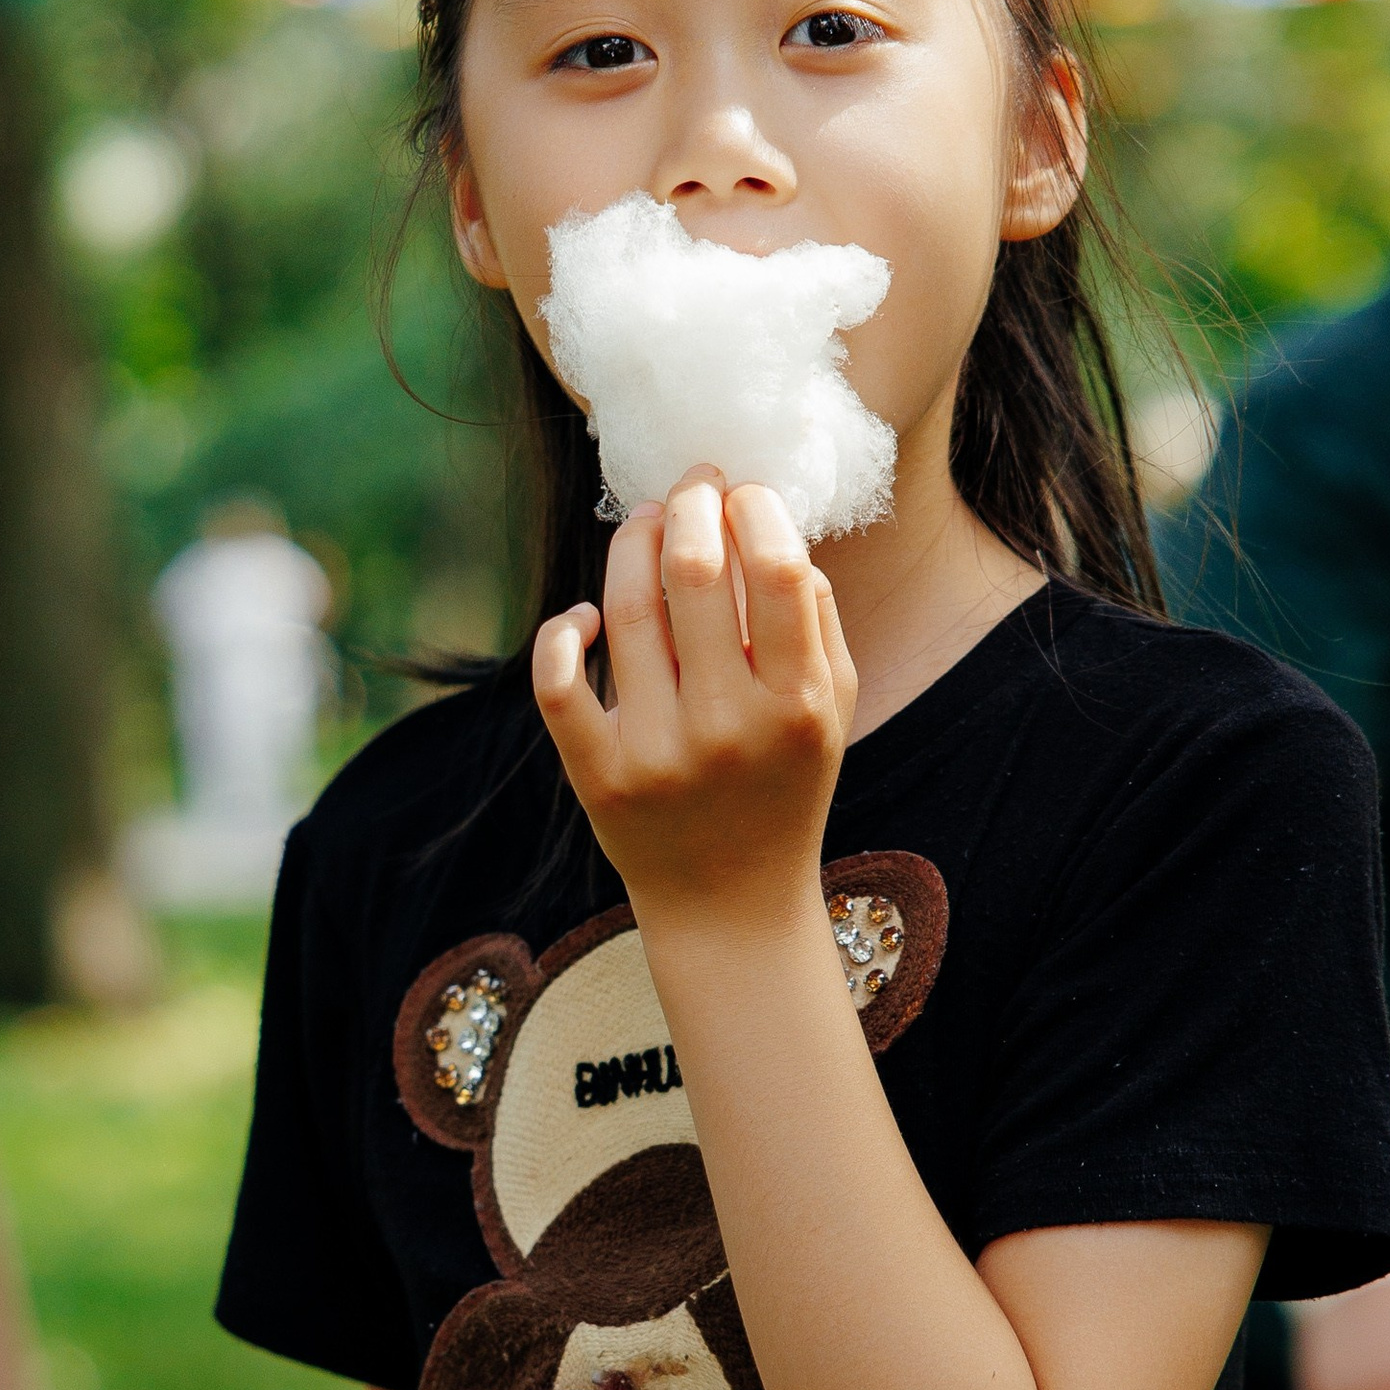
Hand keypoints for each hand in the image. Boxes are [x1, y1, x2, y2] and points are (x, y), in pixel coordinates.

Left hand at [532, 469, 853, 928]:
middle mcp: (728, 727)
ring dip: (630, 543)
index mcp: (798, 703)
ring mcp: (656, 753)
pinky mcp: (596, 775)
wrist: (729, 904)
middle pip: (694, 572)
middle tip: (689, 485)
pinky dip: (565, 629)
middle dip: (688, 504)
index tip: (743, 493)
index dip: (755, 509)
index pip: (777, 571)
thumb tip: (771, 525)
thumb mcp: (831, 710)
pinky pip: (558, 681)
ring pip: (624, 608)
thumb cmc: (784, 786)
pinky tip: (587, 614)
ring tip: (644, 522)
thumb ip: (817, 620)